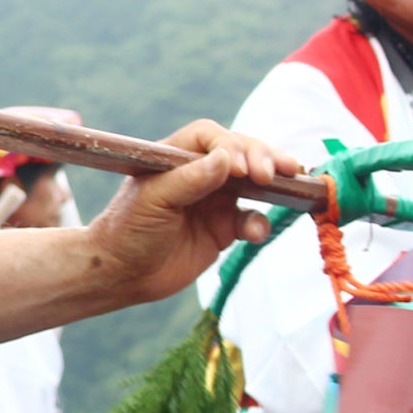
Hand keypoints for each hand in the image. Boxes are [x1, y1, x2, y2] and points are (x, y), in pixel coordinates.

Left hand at [84, 120, 297, 305]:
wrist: (121, 275)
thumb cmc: (126, 231)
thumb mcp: (152, 201)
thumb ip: (189, 180)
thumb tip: (226, 159)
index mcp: (175, 157)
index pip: (210, 137)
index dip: (231, 145)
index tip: (241, 168)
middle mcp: (198, 173)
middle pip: (240, 153)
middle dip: (262, 157)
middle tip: (277, 172)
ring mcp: (214, 199)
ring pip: (254, 182)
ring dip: (274, 183)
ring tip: (290, 183)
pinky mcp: (224, 227)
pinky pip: (252, 219)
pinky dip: (260, 224)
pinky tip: (255, 233)